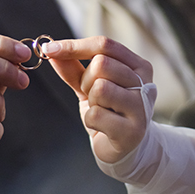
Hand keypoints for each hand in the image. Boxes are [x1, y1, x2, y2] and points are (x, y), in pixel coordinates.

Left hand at [43, 36, 152, 163]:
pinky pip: (96, 115)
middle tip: (92, 95)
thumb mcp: (90, 85)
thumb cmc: (109, 111)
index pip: (104, 44)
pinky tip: (103, 126)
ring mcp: (141, 107)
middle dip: (86, 80)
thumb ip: (73, 66)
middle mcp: (144, 83)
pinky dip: (91, 121)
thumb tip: (52, 50)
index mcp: (138, 66)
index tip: (50, 48)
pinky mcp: (133, 131)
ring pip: (100, 87)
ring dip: (91, 100)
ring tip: (101, 109)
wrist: (126, 149)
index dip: (74, 45)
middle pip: (101, 63)